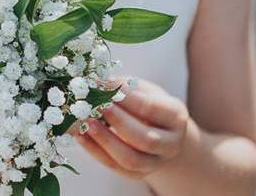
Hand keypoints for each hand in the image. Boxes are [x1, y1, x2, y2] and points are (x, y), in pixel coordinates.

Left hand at [68, 78, 189, 179]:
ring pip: (131, 160)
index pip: (151, 109)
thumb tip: (97, 82)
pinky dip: (95, 151)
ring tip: (86, 123)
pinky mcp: (137, 174)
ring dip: (105, 141)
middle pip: (146, 139)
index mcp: (175, 116)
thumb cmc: (146, 102)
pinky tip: (80, 135)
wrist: (157, 131)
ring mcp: (155, 163)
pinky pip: (115, 167)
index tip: (105, 86)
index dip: (126, 98)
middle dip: (118, 122)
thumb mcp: (142, 89)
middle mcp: (171, 144)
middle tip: (97, 106)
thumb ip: (123, 86)